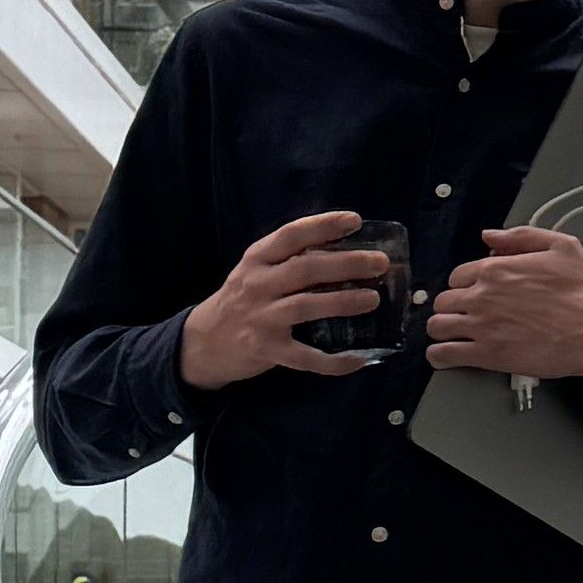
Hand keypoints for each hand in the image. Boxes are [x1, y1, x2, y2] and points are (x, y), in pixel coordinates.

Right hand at [180, 211, 392, 388]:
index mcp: (257, 259)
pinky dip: (333, 361)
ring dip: (343, 301)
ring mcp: (261, 318)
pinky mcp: (266, 350)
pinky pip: (306, 357)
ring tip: (373, 299)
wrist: (203, 342)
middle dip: (346, 263)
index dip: (323, 225)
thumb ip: (288, 259)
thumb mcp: (255, 270)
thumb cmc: (241, 299)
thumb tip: (345, 248)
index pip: (291, 234)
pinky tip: (358, 360)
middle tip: (379, 263)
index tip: (355, 220)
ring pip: (306, 306)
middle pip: (305, 269)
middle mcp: (258, 285)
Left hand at [424, 224, 582, 380]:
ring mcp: (481, 326)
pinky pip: (444, 355)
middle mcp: (482, 295)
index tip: (476, 295)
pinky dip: (439, 356)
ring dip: (442, 330)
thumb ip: (521, 236)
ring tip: (453, 337)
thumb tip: (489, 237)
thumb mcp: (561, 246)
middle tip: (466, 317)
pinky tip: (445, 357)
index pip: (458, 276)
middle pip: (444, 301)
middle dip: (452, 308)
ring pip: (438, 326)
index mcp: (496, 268)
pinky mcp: (486, 354)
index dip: (466, 286)